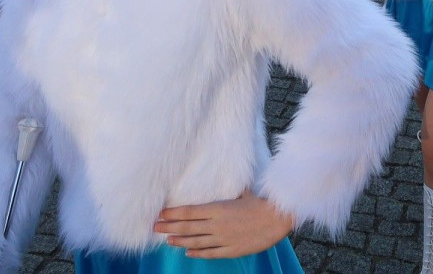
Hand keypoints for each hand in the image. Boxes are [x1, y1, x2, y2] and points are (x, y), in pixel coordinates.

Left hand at [155, 191, 292, 258]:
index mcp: (218, 208)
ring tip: (168, 240)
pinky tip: (188, 252)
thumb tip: (218, 180)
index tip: (161, 213)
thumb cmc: (260, 202)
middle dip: (170, 227)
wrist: (276, 220)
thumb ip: (228, 191)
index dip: (173, 213)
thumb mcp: (241, 192)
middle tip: (155, 227)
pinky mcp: (231, 250)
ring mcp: (223, 239)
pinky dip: (198, 253)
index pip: (189, 212)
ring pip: (196, 241)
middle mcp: (217, 225)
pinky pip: (210, 253)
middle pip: (188, 227)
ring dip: (180, 240)